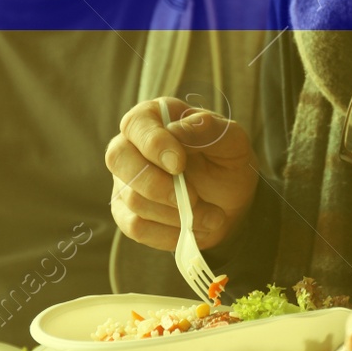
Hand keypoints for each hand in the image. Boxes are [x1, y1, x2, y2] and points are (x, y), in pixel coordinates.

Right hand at [106, 97, 257, 249]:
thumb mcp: (233, 142)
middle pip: (118, 158)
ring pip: (132, 198)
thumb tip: (177, 129)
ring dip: (176, 213)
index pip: (137, 123)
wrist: (229, 201)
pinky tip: (193, 229)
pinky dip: (168, 233)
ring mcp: (124, 180)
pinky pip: (136, 227)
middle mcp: (131, 145)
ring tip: (211, 216)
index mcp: (155, 117)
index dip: (154, 144)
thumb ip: (209, 130)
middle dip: (157, 184)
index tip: (179, 164)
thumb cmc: (227, 162)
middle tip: (193, 198)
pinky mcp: (125, 213)